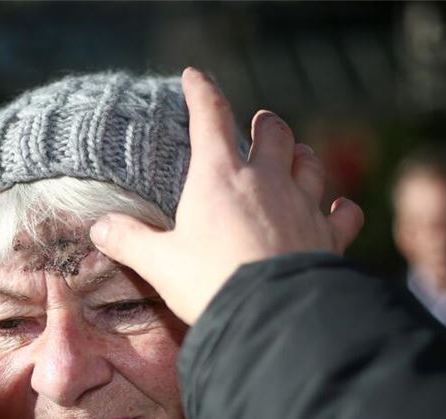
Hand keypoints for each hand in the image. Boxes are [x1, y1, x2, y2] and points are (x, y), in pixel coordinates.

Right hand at [89, 67, 363, 324]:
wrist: (270, 315)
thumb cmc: (209, 282)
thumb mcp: (159, 263)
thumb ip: (129, 241)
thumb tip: (100, 228)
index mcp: (219, 177)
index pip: (209, 117)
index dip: (201, 92)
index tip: (195, 77)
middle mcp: (266, 181)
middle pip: (274, 133)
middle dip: (266, 125)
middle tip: (260, 125)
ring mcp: (303, 205)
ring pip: (311, 164)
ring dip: (302, 157)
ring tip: (295, 158)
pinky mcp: (329, 237)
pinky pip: (345, 212)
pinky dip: (341, 209)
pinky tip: (337, 210)